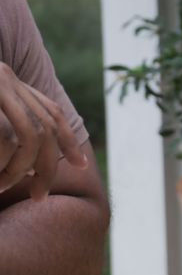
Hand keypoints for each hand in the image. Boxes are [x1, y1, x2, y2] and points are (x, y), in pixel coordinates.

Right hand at [0, 63, 87, 198]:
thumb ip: (6, 125)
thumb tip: (30, 168)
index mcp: (7, 80)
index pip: (50, 111)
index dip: (67, 139)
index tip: (82, 165)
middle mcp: (4, 78)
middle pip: (44, 126)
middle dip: (48, 164)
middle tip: (40, 196)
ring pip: (27, 135)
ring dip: (22, 168)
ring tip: (3, 188)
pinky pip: (3, 139)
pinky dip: (2, 164)